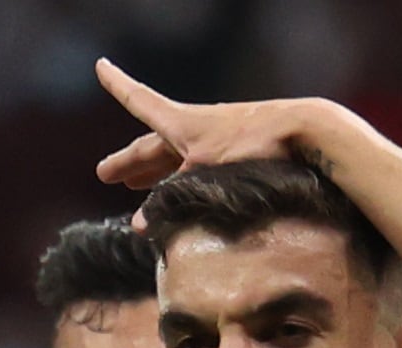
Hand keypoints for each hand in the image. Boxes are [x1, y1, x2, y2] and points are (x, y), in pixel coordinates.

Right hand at [93, 59, 329, 189]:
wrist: (300, 131)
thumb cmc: (252, 145)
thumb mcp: (204, 173)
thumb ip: (171, 199)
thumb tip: (139, 228)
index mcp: (180, 122)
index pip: (138, 101)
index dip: (117, 85)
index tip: (100, 65)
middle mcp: (193, 127)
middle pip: (152, 143)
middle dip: (129, 160)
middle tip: (106, 174)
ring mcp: (213, 140)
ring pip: (173, 157)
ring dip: (152, 171)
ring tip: (136, 186)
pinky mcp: (232, 153)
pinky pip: (194, 167)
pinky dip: (179, 180)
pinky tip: (182, 191)